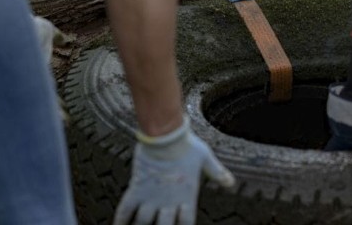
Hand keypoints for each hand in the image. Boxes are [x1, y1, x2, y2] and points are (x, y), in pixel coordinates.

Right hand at [113, 118, 235, 224]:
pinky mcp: (136, 189)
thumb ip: (217, 173)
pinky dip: (120, 220)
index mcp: (186, 198)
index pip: (186, 224)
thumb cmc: (187, 145)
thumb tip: (231, 182)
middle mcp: (168, 203)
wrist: (166, 136)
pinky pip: (125, 209)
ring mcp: (151, 197)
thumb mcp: (206, 159)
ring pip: (143, 222)